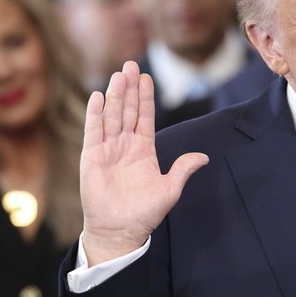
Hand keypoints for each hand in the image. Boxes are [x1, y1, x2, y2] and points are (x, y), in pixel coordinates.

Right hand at [79, 61, 208, 265]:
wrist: (121, 231)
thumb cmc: (145, 212)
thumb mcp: (170, 188)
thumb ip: (183, 169)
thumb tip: (204, 157)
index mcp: (143, 149)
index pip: (145, 116)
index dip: (145, 97)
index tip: (146, 77)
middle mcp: (125, 145)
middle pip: (127, 110)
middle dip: (129, 88)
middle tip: (130, 65)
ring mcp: (107, 150)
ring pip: (111, 116)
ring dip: (115, 95)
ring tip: (118, 75)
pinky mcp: (91, 158)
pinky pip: (93, 132)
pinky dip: (95, 114)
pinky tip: (97, 97)